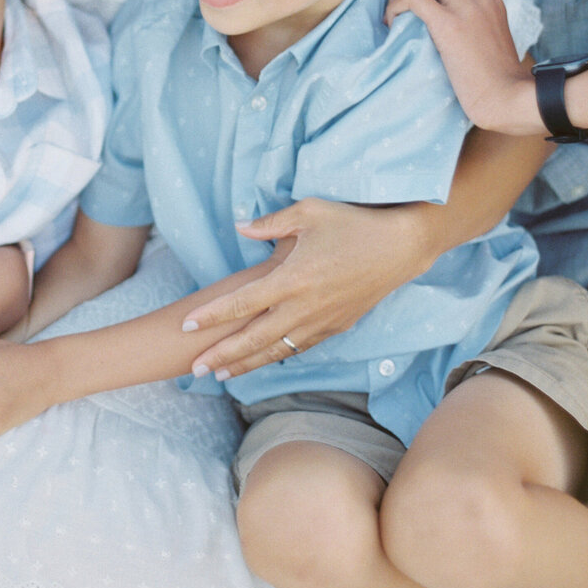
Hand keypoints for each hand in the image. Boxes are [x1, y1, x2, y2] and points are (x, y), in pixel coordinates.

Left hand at [182, 200, 429, 376]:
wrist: (401, 247)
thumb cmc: (354, 222)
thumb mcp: (309, 212)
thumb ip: (269, 224)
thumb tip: (239, 228)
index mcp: (292, 278)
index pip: (242, 302)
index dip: (212, 315)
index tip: (186, 324)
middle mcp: (304, 307)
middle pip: (253, 338)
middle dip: (221, 355)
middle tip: (194, 368)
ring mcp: (321, 321)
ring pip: (276, 350)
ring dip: (246, 364)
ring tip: (221, 374)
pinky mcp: (337, 326)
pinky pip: (300, 347)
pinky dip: (278, 356)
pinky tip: (263, 361)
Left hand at [385, 0, 538, 134]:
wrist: (508, 99)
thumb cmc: (496, 80)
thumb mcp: (488, 38)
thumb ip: (471, 21)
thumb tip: (439, 18)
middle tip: (403, 2)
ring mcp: (466, 8)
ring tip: (396, 14)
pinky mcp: (450, 26)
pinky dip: (395, 6)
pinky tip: (393, 25)